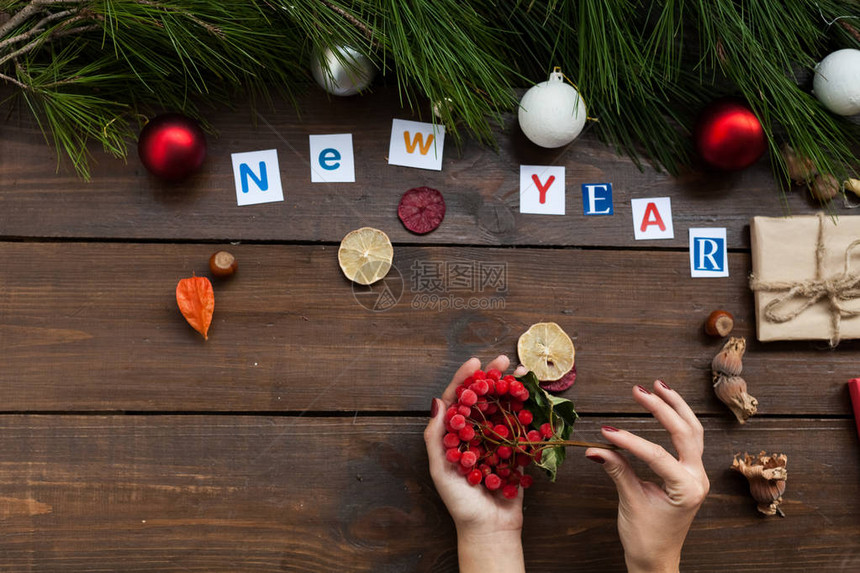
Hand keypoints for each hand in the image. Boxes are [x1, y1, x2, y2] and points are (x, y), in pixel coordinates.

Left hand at [424, 355, 525, 572]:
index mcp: (456, 435)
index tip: (475, 362)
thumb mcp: (439, 469)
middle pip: (485, 398)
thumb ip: (436, 437)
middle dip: (494, 377)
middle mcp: (477, 434)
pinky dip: (531, 411)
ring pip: (506, 408)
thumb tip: (437, 402)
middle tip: (504, 359)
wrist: (489, 530)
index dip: (466, 379)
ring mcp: (499, 441)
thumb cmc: (460, 503)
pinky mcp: (518, 453)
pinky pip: (525, 429)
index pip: (459, 400)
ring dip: (514, 389)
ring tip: (523, 372)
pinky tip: (537, 398)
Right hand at [585, 381, 708, 572]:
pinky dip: (678, 421)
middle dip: (663, 408)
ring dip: (676, 408)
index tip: (606, 430)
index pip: (656, 455)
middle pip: (685, 432)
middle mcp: (697, 478)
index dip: (629, 440)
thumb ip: (617, 471)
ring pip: (693, 432)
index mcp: (687, 489)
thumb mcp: (630, 503)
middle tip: (639, 390)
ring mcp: (696, 475)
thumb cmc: (646, 539)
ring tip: (659, 387)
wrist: (657, 561)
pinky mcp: (690, 474)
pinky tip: (666, 407)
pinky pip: (689, 441)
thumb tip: (595, 448)